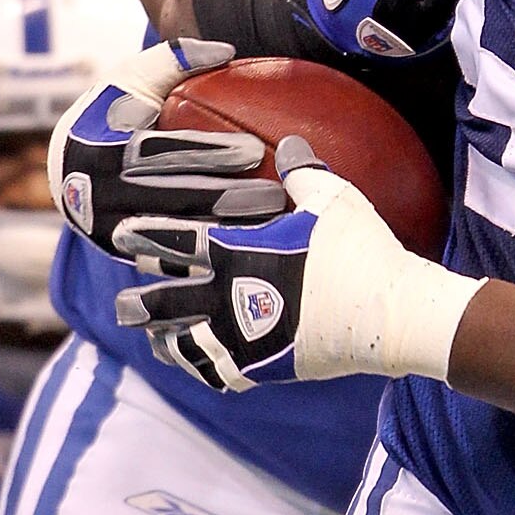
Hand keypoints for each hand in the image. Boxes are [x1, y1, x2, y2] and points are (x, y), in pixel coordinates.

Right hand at [49, 37, 253, 248]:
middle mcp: (100, 196)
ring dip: (228, 233)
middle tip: (275, 196)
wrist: (68, 171)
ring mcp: (111, 233)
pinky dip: (214, 257)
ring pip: (177, 237)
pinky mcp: (126, 257)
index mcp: (100, 149)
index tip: (254, 152)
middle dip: (228, 199)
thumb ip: (173, 58)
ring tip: (273, 224)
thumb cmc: (113, 115)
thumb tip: (226, 50)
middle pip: (173, 199)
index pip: (161, 152)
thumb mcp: (129, 80)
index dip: (208, 153)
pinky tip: (253, 250)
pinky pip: (175, 262)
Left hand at [115, 154, 477, 391]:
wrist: (394, 313)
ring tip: (152, 338)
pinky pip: (222, 371)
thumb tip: (287, 142)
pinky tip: (198, 364)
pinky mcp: (268, 365)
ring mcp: (247, 336)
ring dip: (166, 339)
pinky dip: (205, 367)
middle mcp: (233, 297)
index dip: (145, 240)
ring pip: (187, 343)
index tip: (120, 237)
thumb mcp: (332, 198)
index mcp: (239, 252)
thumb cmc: (363, 250)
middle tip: (123, 302)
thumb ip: (301, 170)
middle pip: (169, 300)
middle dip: (143, 299)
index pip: (175, 244)